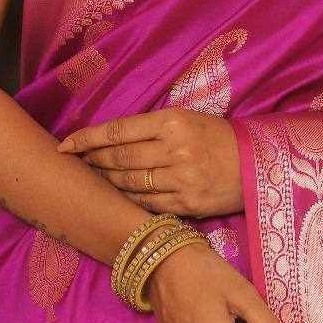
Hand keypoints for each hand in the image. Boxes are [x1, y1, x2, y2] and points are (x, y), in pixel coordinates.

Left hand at [56, 107, 242, 219]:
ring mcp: (180, 178)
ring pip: (128, 183)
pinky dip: (128, 200)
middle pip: (118, 158)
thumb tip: (110, 139)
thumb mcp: (188, 119)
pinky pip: (146, 203)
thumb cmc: (219, 137)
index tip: (66, 145)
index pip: (118, 131)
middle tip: (77, 163)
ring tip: (94, 180)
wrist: (257, 164)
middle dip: (92, 161)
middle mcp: (174, 149)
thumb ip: (152, 128)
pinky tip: (119, 197)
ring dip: (106, 182)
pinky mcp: (187, 203)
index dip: (87, 138)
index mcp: (173, 122)